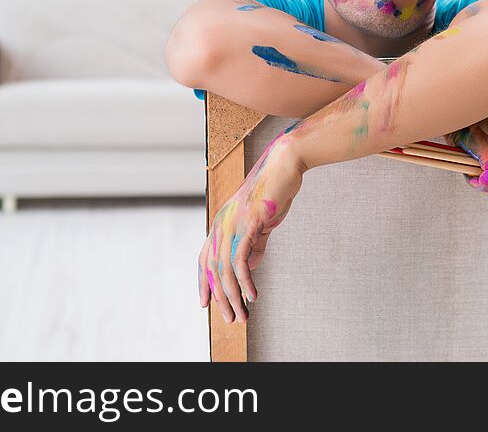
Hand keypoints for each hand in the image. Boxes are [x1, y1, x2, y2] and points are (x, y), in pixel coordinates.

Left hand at [198, 132, 305, 323]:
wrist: (283, 168)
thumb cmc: (273, 194)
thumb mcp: (260, 224)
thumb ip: (253, 245)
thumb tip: (248, 269)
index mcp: (220, 224)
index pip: (204, 259)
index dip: (204, 283)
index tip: (206, 304)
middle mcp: (220, 225)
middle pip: (213, 270)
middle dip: (221, 298)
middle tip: (232, 319)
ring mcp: (232, 224)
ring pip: (225, 269)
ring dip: (233, 296)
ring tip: (242, 315)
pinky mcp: (248, 224)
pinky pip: (241, 259)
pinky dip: (245, 281)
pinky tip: (253, 296)